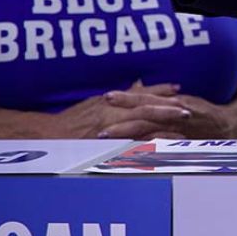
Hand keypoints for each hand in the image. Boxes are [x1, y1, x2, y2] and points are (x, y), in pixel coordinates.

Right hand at [53, 82, 190, 138]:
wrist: (48, 135)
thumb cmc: (71, 119)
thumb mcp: (94, 102)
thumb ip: (119, 96)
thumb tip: (138, 85)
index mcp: (110, 101)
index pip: (140, 94)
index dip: (160, 90)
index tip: (178, 88)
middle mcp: (112, 113)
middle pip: (145, 109)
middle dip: (167, 109)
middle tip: (188, 110)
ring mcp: (110, 130)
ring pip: (142, 128)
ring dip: (164, 129)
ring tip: (184, 132)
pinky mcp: (106, 146)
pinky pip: (131, 146)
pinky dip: (148, 147)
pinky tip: (164, 150)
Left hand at [101, 90, 233, 139]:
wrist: (229, 125)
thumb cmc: (202, 112)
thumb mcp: (181, 100)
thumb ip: (160, 98)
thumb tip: (137, 89)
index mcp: (173, 101)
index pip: (146, 97)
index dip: (127, 97)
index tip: (107, 96)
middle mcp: (176, 113)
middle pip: (145, 114)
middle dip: (121, 120)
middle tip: (99, 125)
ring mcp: (180, 129)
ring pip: (150, 131)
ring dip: (127, 135)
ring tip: (106, 138)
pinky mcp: (184, 143)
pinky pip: (162, 145)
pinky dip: (147, 148)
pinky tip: (131, 152)